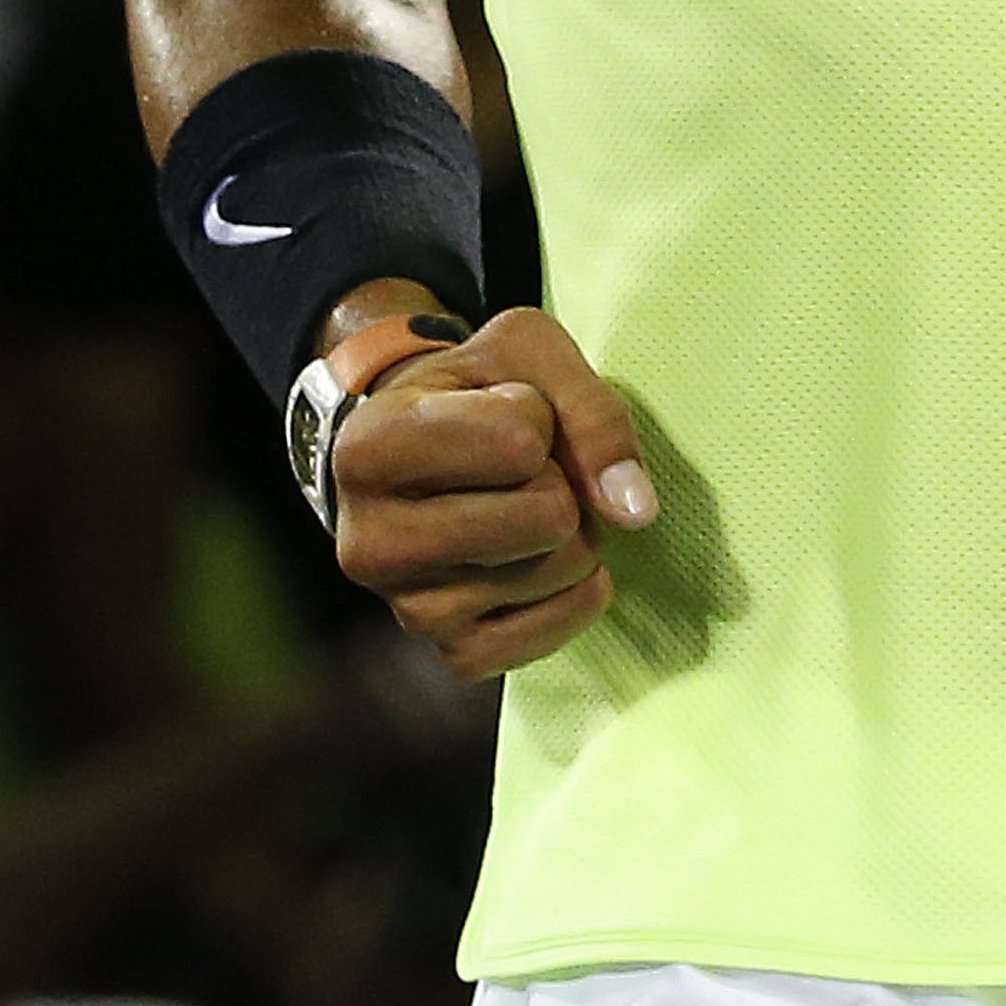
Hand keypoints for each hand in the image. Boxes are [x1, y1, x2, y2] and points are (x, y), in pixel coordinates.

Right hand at [331, 305, 658, 679]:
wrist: (424, 450)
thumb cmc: (477, 390)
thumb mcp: (526, 352)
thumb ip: (590, 410)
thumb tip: (635, 511)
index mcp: (370, 447)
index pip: (520, 440)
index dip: (538, 416)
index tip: (502, 411)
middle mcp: (369, 542)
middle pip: (547, 517)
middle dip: (562, 480)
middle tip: (524, 469)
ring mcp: (406, 610)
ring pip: (558, 571)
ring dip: (571, 533)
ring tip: (524, 506)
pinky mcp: (451, 654)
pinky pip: (553, 632)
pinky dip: (575, 592)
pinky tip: (545, 557)